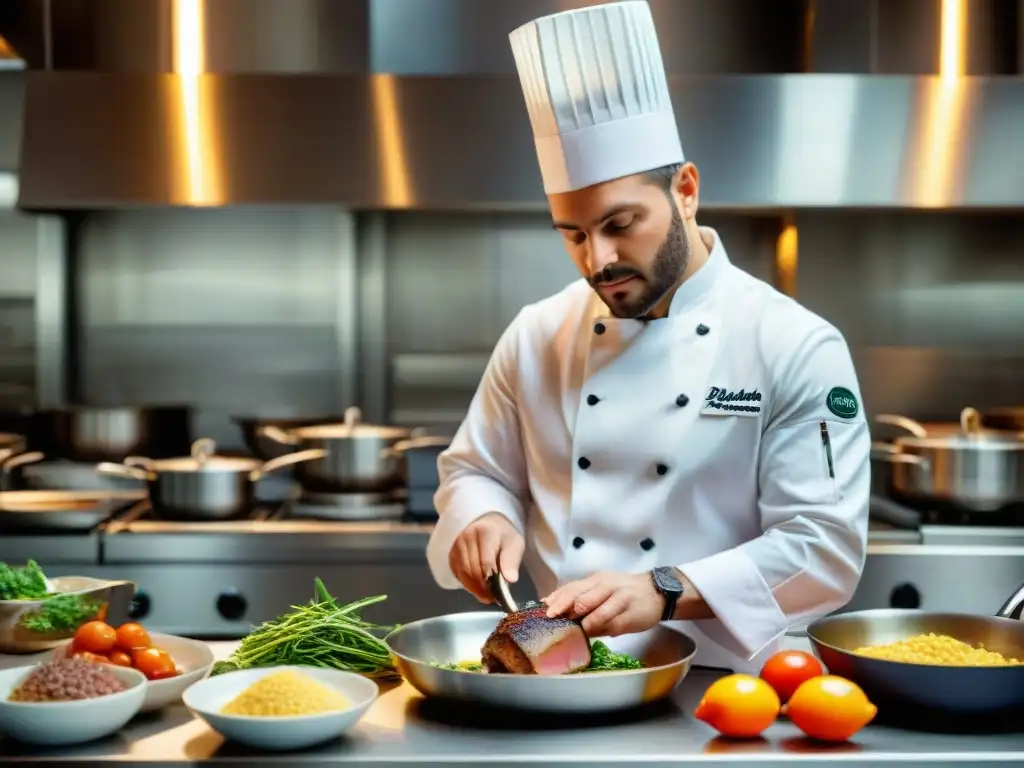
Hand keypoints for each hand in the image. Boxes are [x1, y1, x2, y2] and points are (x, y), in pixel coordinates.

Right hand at [449, 513, 524, 603]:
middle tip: (493, 598)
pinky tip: (477, 588)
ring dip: (474, 588)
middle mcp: (467, 537)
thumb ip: (512, 561)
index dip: (492, 580)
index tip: (499, 594)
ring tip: (486, 596)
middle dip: (483, 587)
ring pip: (463, 573)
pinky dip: (467, 584)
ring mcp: (456, 545)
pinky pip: (458, 573)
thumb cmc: (503, 536)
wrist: (487, 524)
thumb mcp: (515, 544)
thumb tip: (511, 580)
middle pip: (472, 569)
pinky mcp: (451, 553)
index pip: (486, 561)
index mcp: (486, 531)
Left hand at [542, 571, 663, 636]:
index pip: (573, 588)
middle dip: (566, 610)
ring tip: (574, 631)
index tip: (545, 610)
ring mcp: (620, 600)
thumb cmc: (623, 591)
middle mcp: (608, 587)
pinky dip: (601, 632)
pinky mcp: (631, 616)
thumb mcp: (601, 587)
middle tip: (553, 621)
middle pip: (582, 599)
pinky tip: (595, 635)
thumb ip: (580, 595)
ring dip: (583, 624)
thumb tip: (552, 606)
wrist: (657, 591)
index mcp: (597, 580)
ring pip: (596, 614)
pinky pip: (612, 626)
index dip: (558, 599)